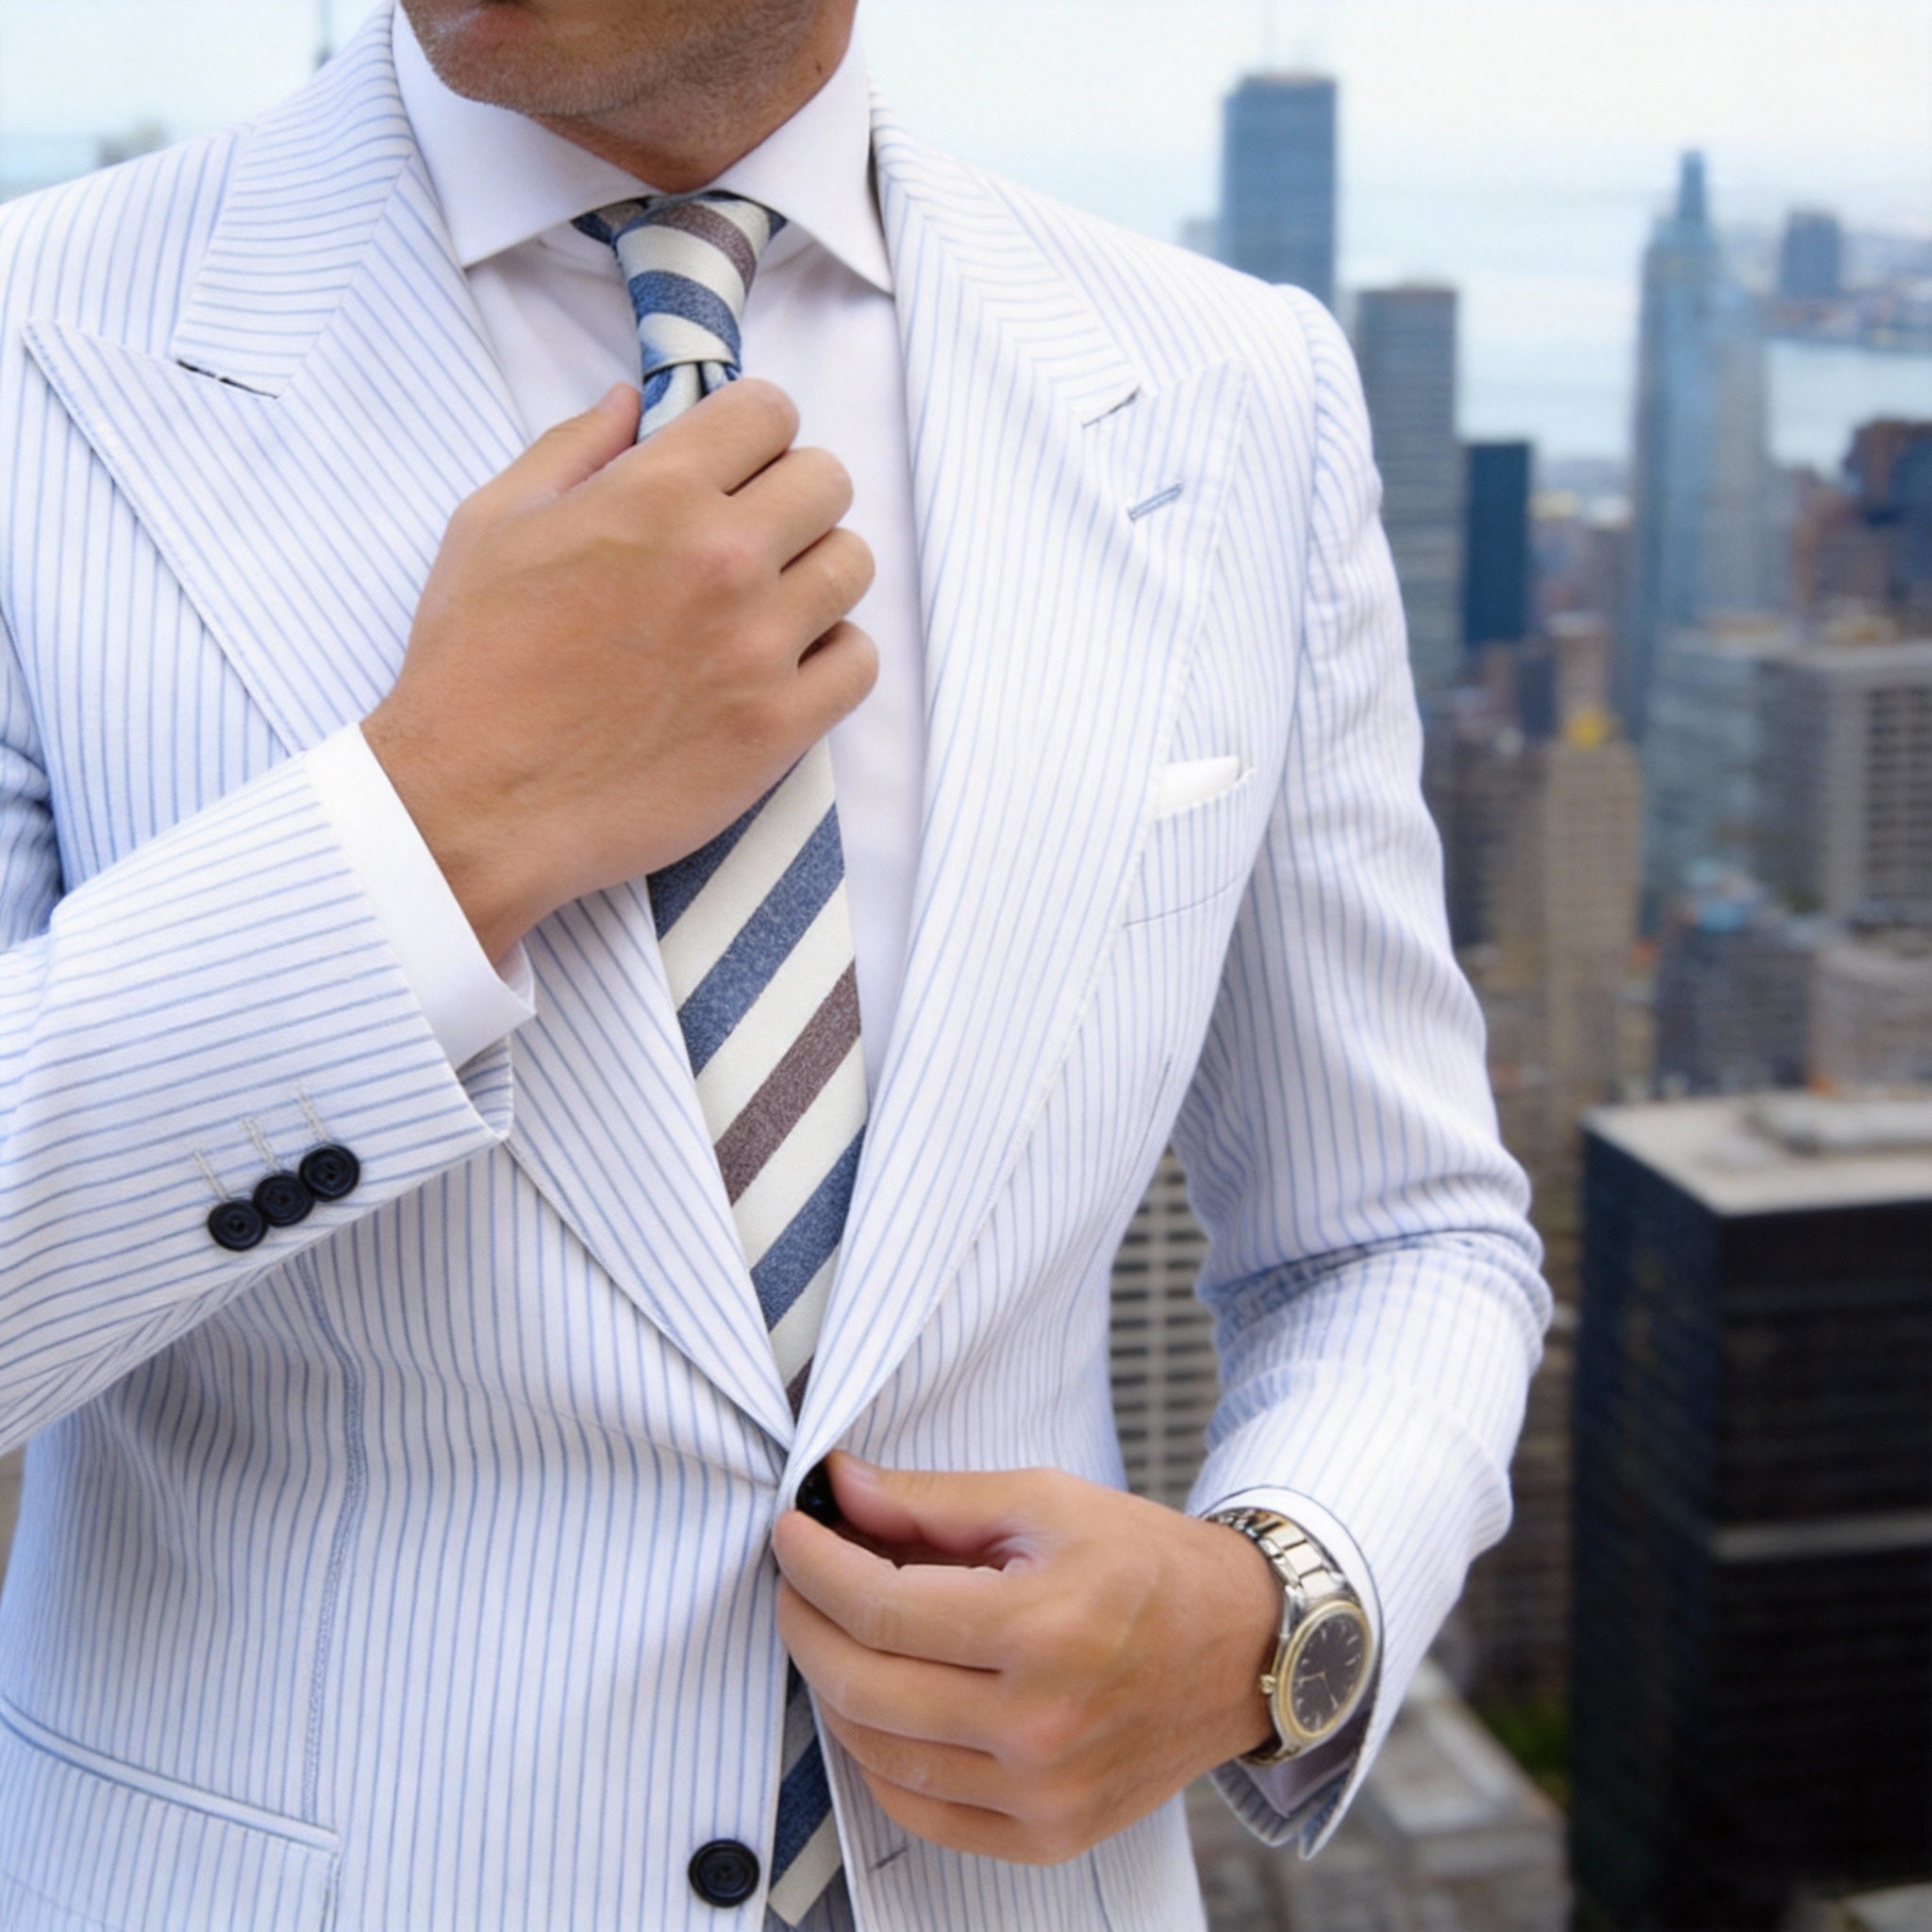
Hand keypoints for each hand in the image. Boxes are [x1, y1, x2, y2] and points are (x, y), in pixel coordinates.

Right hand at [363, 380, 877, 961]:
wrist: (476, 804)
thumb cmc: (471, 664)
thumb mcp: (492, 525)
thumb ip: (571, 449)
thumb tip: (632, 400)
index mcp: (655, 496)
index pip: (768, 412)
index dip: (754, 431)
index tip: (735, 465)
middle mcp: (723, 559)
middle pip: (827, 481)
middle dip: (792, 496)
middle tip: (752, 537)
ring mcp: (760, 647)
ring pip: (853, 566)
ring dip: (817, 574)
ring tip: (768, 605)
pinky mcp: (780, 727)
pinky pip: (860, 661)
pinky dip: (833, 657)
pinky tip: (783, 667)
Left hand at [772, 1454, 1280, 1864]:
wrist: (1241, 1646)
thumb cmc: (1144, 1564)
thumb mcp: (1044, 1502)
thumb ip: (931, 1502)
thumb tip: (838, 1487)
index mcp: (1045, 1628)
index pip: (880, 1610)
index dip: (814, 1568)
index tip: (791, 1532)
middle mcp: (1042, 1725)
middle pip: (864, 1686)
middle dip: (806, 1624)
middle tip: (798, 1580)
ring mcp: (1044, 1794)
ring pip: (878, 1752)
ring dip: (832, 1686)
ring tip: (837, 1631)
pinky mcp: (1048, 1836)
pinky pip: (919, 1810)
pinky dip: (876, 1755)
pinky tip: (877, 1700)